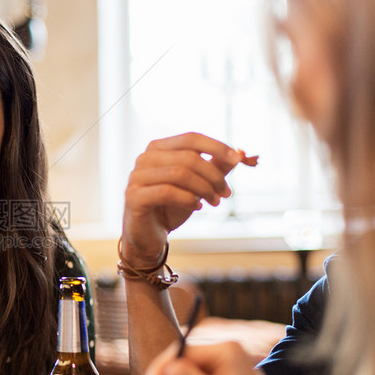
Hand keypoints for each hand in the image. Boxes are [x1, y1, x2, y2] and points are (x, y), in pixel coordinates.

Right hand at [121, 133, 256, 267]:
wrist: (149, 236)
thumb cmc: (172, 207)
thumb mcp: (198, 185)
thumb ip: (215, 167)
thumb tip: (241, 154)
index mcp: (158, 148)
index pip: (190, 139)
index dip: (216, 147)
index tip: (238, 159)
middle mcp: (144, 158)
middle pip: (188, 157)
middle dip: (213, 175)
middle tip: (226, 193)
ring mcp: (136, 177)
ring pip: (179, 173)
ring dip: (204, 188)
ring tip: (214, 202)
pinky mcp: (133, 197)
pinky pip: (167, 192)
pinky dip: (187, 199)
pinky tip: (196, 207)